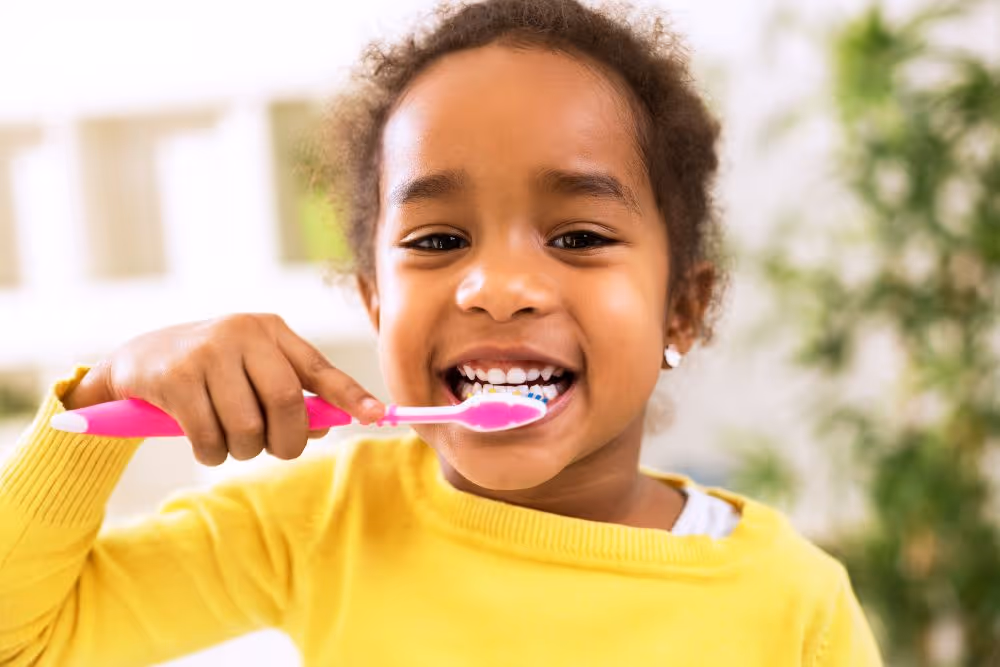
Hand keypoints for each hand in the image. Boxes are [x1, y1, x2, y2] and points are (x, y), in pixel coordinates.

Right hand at [61, 314, 383, 464]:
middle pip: (287, 403)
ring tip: (229, 441)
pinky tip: (203, 440)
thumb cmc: (211, 372)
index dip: (350, 396)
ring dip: (243, 450)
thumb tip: (328, 425)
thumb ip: (292, 395)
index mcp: (271, 331)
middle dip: (287, 440)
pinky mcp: (175, 378)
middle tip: (276, 450)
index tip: (378, 416)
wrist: (138, 361)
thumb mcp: (253, 371)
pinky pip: (210, 437)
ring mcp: (207, 353)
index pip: (320, 368)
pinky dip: (212, 453)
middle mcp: (243, 333)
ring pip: (248, 427)